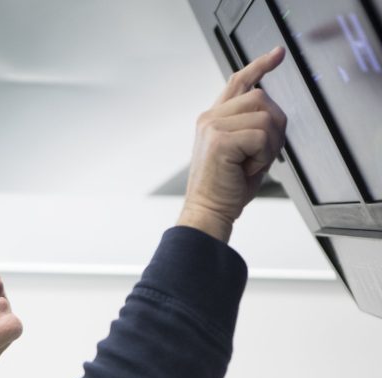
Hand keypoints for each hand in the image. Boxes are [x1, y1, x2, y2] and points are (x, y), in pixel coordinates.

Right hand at [178, 46, 286, 241]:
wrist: (208, 213)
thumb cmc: (225, 190)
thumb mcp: (242, 153)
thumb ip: (252, 128)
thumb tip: (273, 115)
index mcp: (213, 119)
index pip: (238, 82)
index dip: (259, 66)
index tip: (278, 55)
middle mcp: (210, 118)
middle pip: (262, 97)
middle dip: (274, 127)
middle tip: (261, 155)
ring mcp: (212, 126)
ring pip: (265, 116)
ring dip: (269, 144)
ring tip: (251, 164)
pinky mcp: (219, 139)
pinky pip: (261, 135)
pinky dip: (263, 156)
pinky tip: (246, 168)